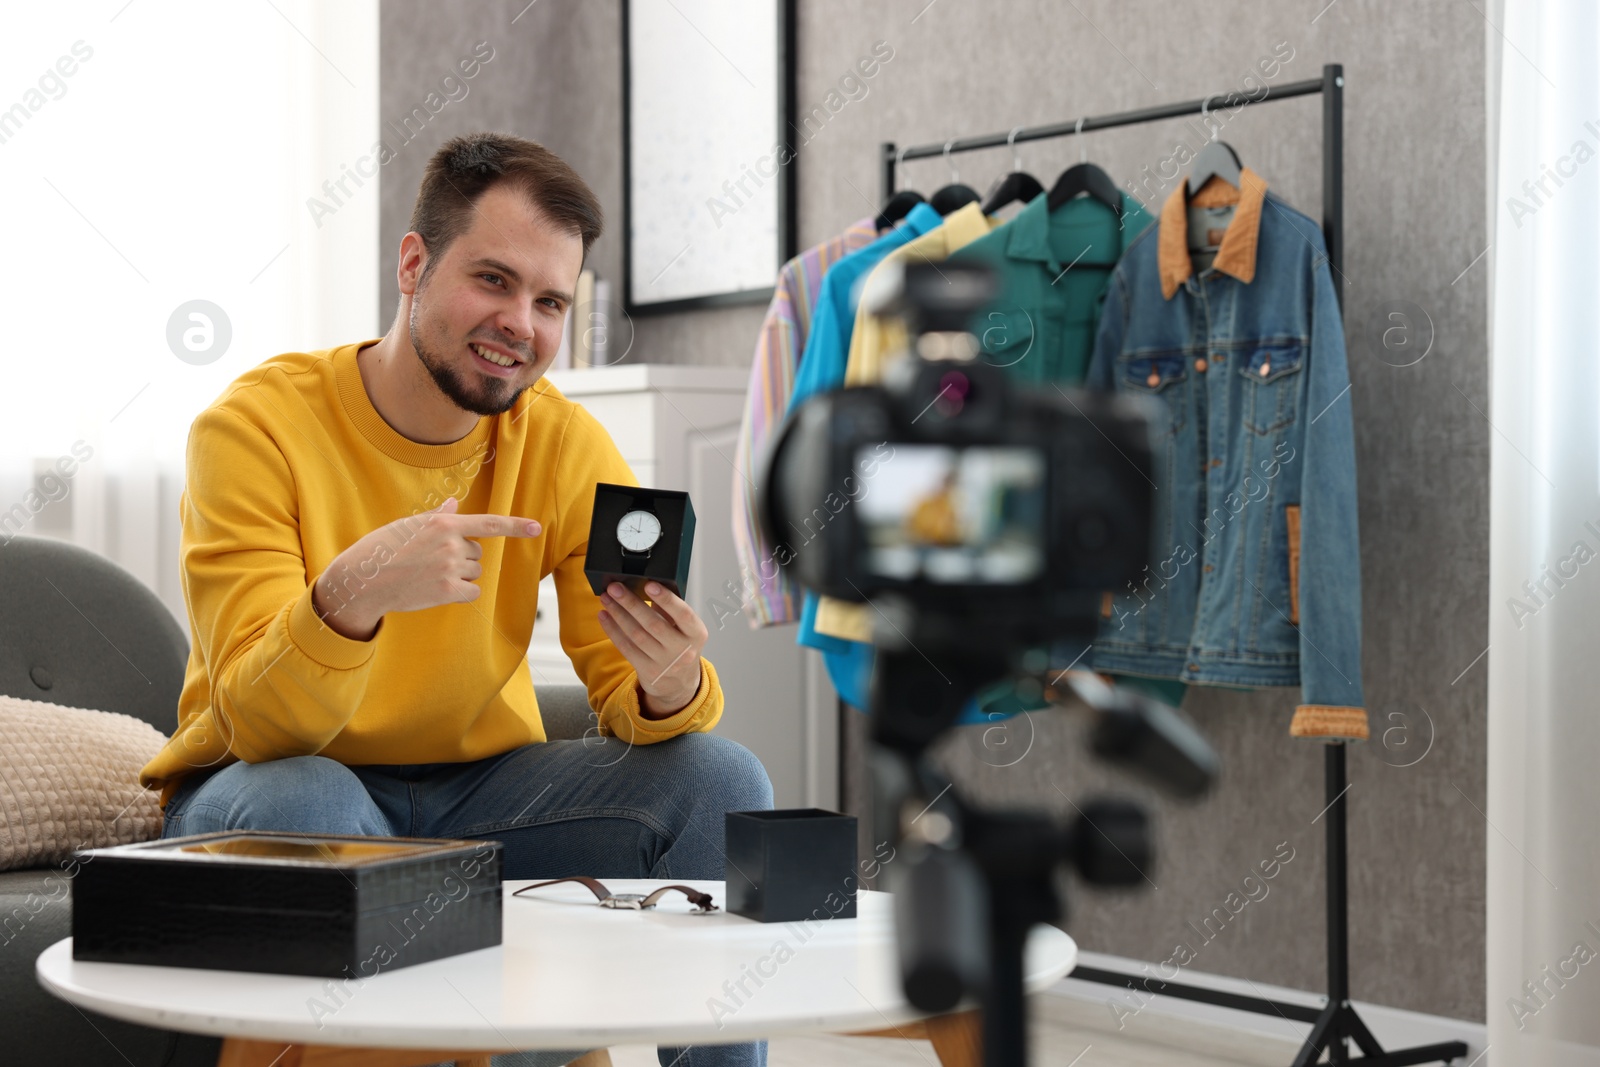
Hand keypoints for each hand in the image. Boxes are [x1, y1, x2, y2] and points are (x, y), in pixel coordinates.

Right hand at [312, 496, 540, 639]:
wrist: (364, 580)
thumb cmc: (383, 549)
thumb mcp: (408, 525)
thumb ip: (437, 517)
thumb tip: (454, 506)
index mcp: (443, 523)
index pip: (488, 523)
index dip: (515, 526)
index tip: (536, 528)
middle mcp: (451, 544)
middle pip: (478, 553)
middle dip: (461, 557)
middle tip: (431, 561)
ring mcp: (450, 568)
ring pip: (475, 572)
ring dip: (460, 575)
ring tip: (430, 574)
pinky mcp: (448, 591)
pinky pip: (472, 591)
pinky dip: (461, 592)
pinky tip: (437, 589)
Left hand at [596, 581, 708, 717]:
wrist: (679, 682)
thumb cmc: (680, 646)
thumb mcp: (685, 629)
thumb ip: (671, 610)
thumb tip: (648, 586)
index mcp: (696, 633)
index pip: (683, 614)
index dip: (667, 599)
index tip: (650, 584)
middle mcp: (682, 650)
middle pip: (653, 624)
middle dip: (631, 603)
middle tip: (615, 588)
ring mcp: (664, 663)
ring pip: (637, 635)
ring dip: (618, 614)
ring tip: (606, 599)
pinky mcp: (647, 671)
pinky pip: (626, 647)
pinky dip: (613, 630)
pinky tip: (605, 616)